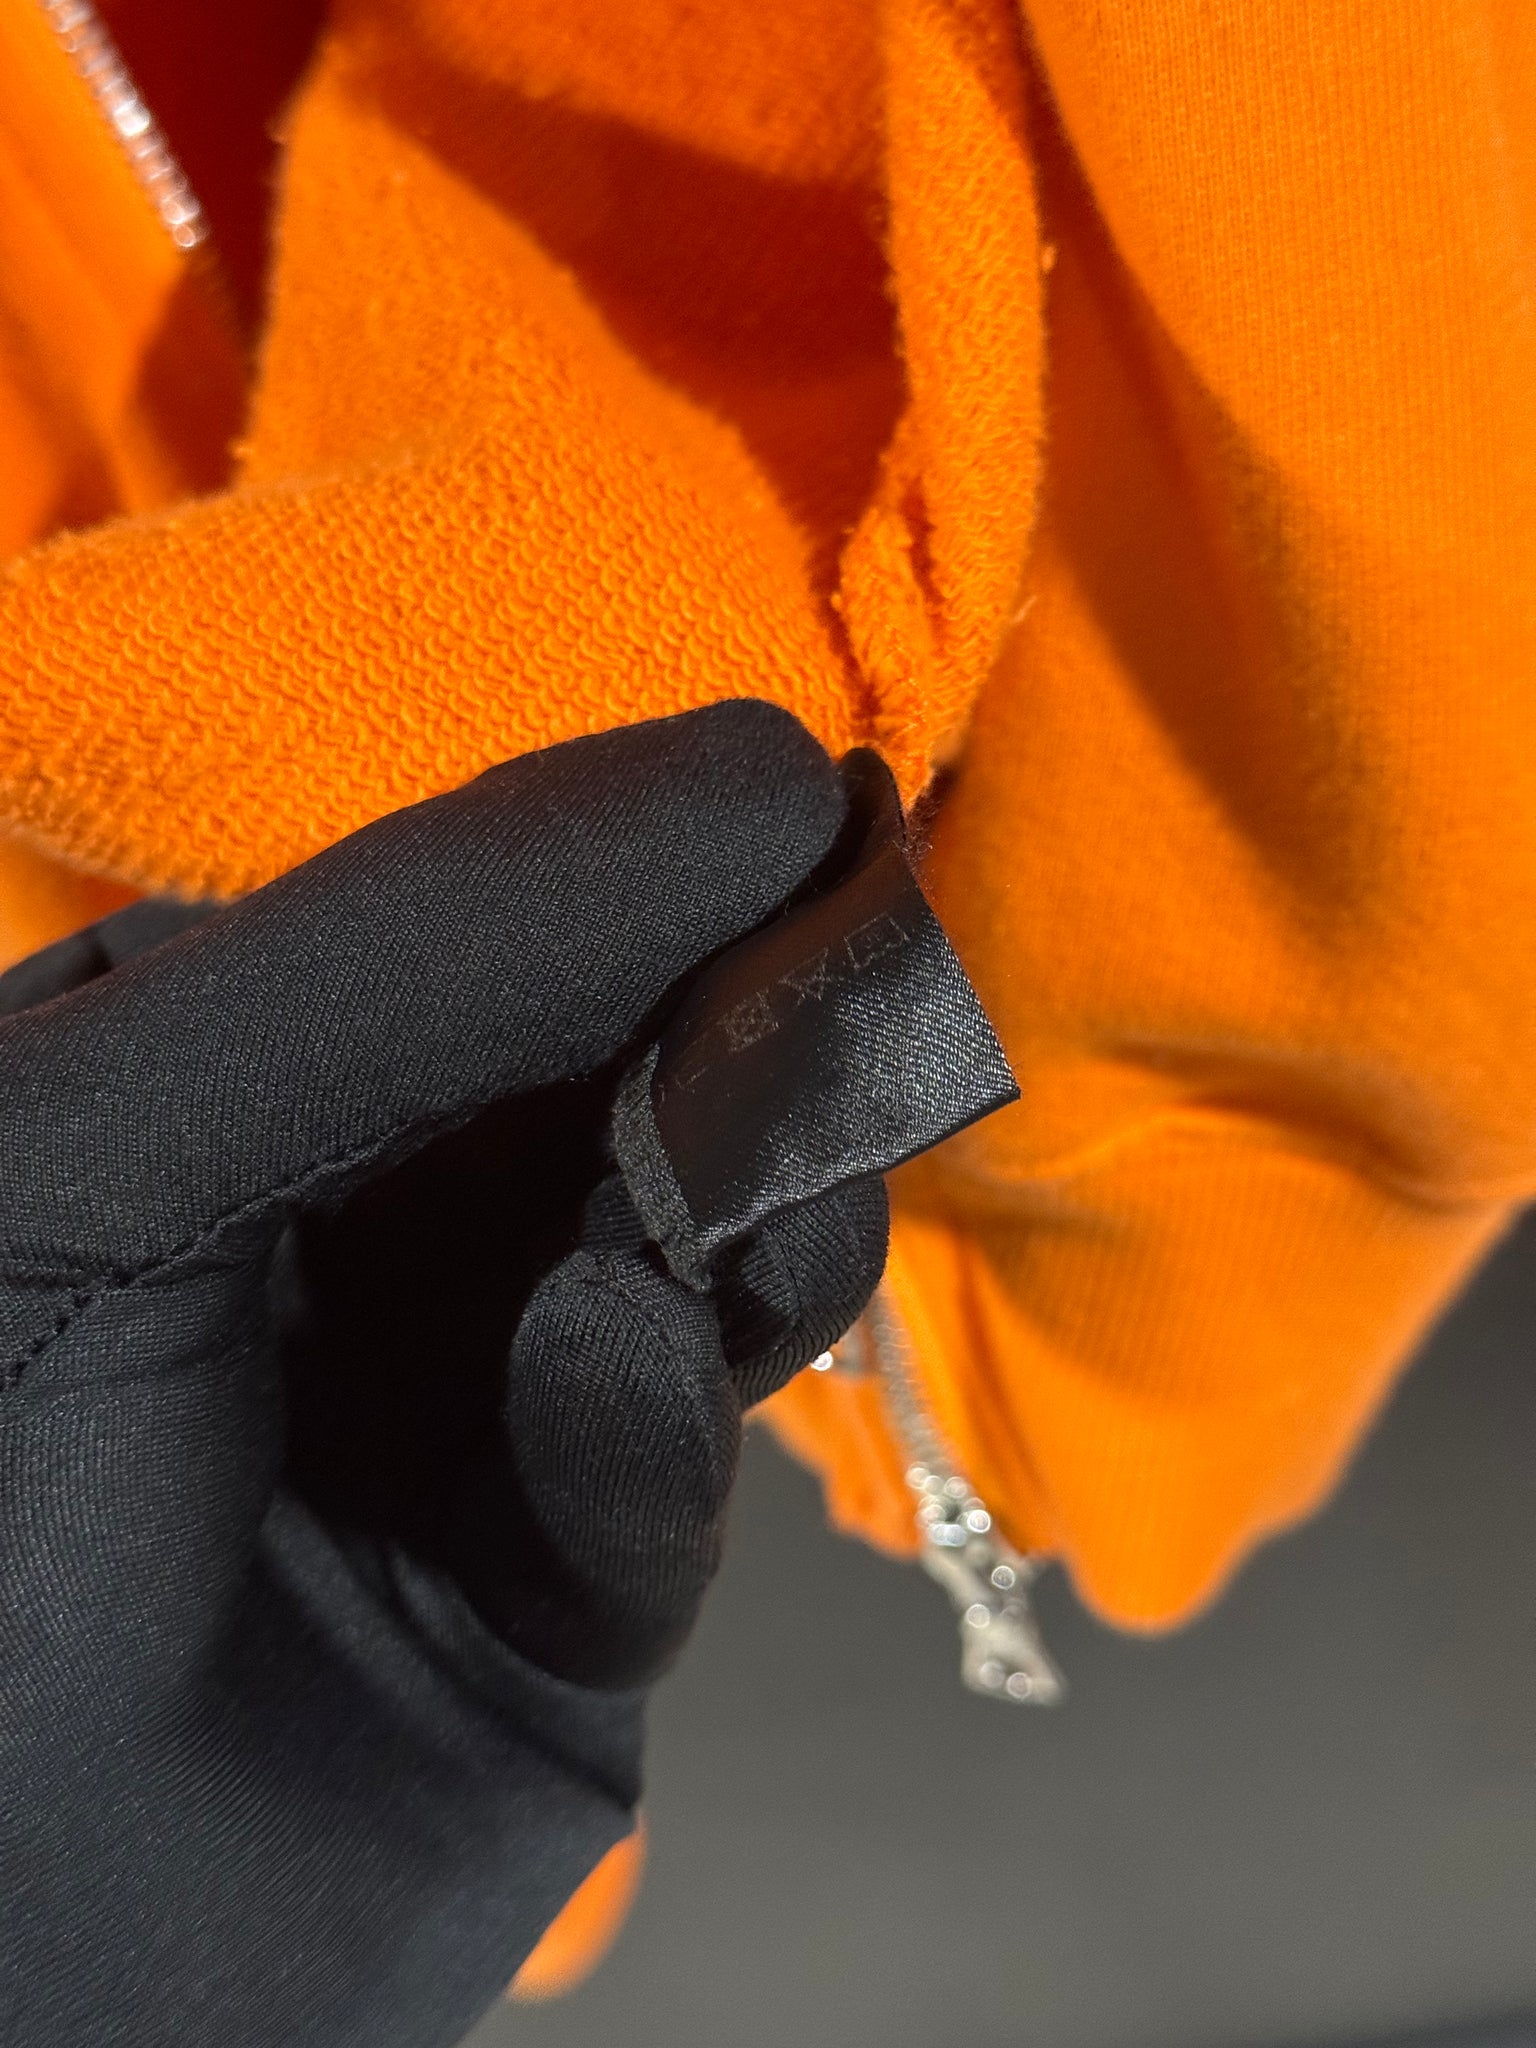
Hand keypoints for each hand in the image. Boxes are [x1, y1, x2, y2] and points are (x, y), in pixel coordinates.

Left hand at [0, 703, 885, 2047]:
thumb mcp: (103, 1156)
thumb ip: (414, 958)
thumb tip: (768, 773)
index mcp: (228, 1077)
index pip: (477, 928)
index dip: (636, 869)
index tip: (802, 814)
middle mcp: (358, 1223)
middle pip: (619, 1082)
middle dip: (720, 1047)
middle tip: (824, 1015)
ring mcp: (470, 1405)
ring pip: (697, 1259)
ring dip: (729, 1223)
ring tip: (716, 1220)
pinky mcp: (563, 1600)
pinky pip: (666, 1478)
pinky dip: (659, 1427)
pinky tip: (622, 1379)